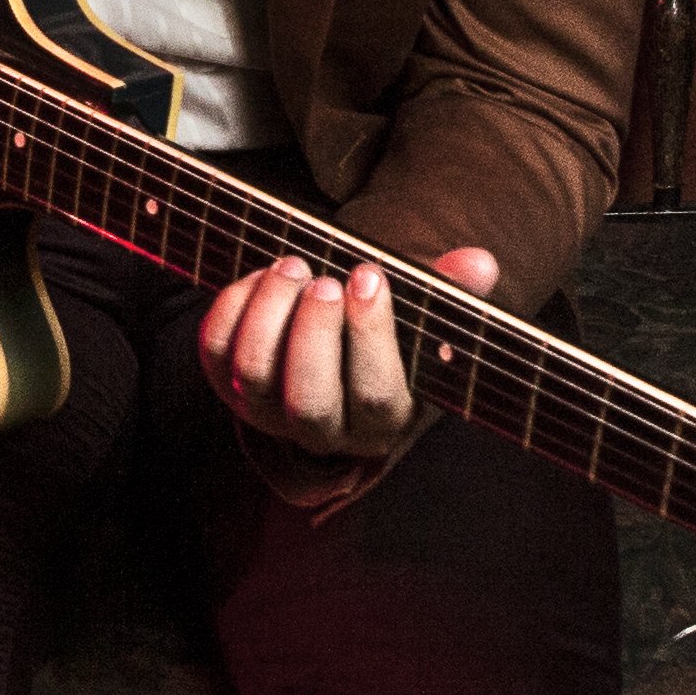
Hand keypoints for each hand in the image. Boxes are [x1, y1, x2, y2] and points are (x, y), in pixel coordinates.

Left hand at [199, 242, 502, 462]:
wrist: (326, 347)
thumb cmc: (382, 331)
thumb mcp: (421, 318)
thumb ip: (450, 292)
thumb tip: (480, 264)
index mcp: (382, 421)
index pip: (377, 398)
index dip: (371, 338)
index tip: (369, 277)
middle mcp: (321, 430)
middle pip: (309, 404)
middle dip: (313, 337)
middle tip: (325, 280)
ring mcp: (266, 411)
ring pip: (255, 375)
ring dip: (270, 313)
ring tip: (294, 266)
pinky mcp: (225, 381)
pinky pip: (215, 351)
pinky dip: (233, 306)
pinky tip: (263, 274)